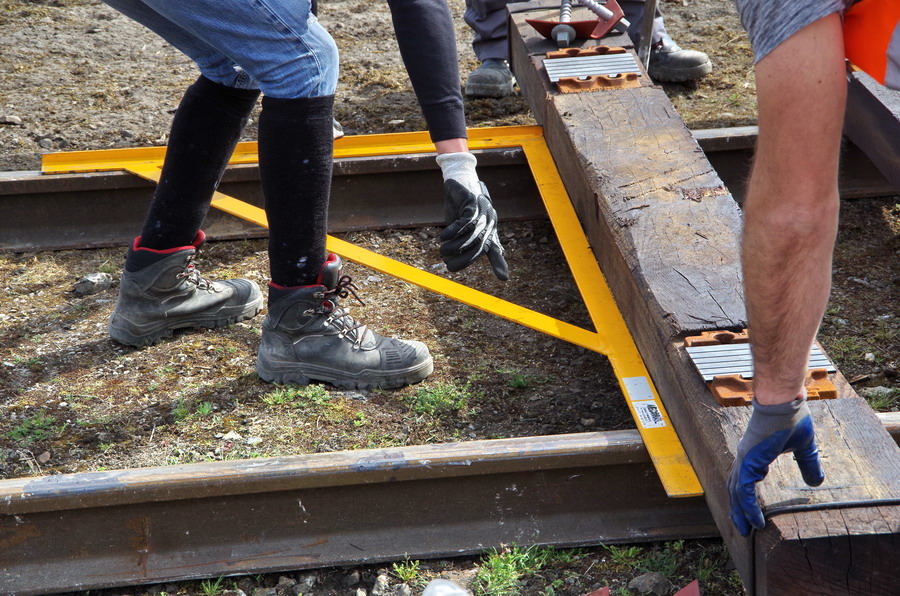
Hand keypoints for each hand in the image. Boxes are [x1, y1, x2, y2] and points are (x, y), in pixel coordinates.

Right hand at [439, 179, 508, 279]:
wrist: (456, 182)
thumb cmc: (459, 208)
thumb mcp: (462, 228)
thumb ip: (462, 243)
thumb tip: (449, 263)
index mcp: (488, 230)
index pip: (494, 249)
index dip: (499, 263)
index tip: (504, 278)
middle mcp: (489, 222)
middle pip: (479, 247)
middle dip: (463, 258)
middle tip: (447, 263)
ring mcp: (483, 212)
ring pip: (473, 235)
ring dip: (456, 246)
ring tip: (443, 250)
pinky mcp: (474, 202)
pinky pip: (466, 222)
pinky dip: (454, 231)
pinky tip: (444, 236)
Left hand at [728, 397, 824, 535]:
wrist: (783, 401)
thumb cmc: (790, 417)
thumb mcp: (803, 445)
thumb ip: (808, 463)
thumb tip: (816, 482)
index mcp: (754, 455)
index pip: (744, 481)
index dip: (746, 498)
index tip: (752, 514)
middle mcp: (745, 458)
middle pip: (736, 489)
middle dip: (738, 510)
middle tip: (743, 528)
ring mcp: (745, 458)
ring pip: (737, 492)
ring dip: (740, 512)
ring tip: (746, 530)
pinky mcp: (748, 460)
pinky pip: (744, 488)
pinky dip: (747, 506)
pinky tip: (754, 520)